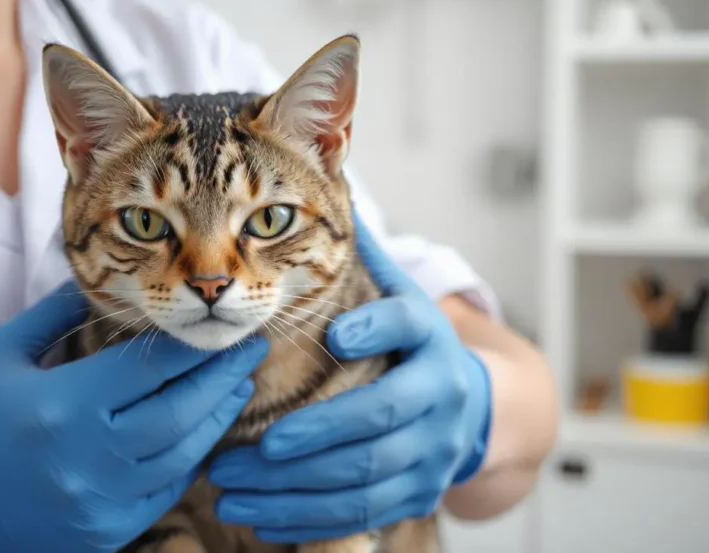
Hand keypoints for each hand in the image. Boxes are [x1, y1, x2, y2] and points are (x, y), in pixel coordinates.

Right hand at [0, 279, 267, 552]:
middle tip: (250, 350)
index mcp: (63, 404)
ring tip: (237, 388)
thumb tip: (99, 278)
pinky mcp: (107, 532)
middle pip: (181, 410)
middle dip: (224, 376)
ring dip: (218, 417)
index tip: (218, 327)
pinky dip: (190, 459)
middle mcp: (88, 455)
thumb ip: (54, 313)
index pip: (149, 367)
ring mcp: (101, 500)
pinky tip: (201, 432)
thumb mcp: (4, 355)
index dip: (192, 346)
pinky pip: (167, 491)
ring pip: (184, 454)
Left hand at [208, 211, 491, 542]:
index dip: (375, 329)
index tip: (334, 336)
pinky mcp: (421, 491)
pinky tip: (259, 519)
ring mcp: (436, 449)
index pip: (407, 325)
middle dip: (307, 436)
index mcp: (432, 337)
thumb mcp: (406, 299)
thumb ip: (371, 260)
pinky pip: (363, 514)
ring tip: (228, 488)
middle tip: (241, 450)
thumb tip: (334, 189)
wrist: (479, 410)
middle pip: (377, 418)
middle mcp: (443, 394)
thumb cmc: (417, 347)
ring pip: (364, 475)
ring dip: (291, 488)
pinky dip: (308, 520)